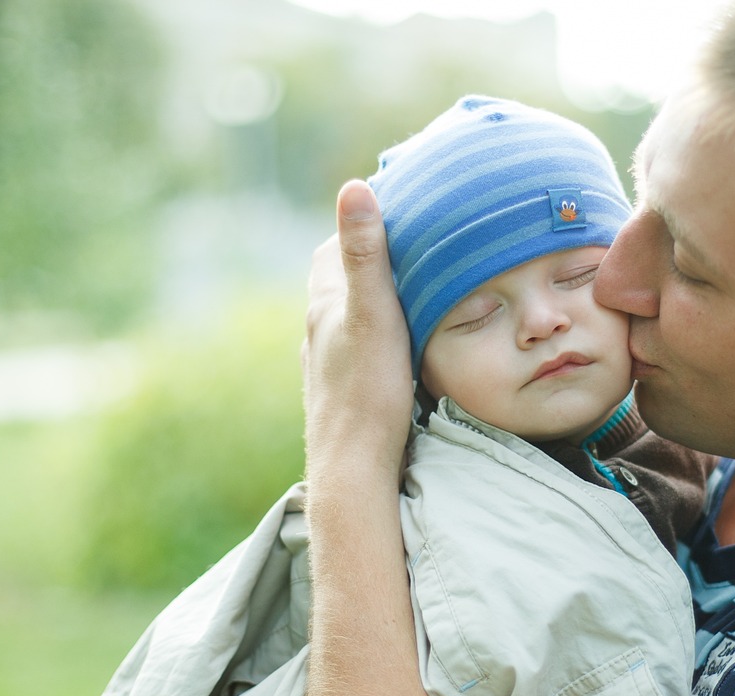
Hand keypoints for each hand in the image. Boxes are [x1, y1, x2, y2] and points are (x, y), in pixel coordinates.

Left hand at [303, 180, 412, 467]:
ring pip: (351, 320)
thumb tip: (355, 187)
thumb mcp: (374, 316)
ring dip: (376, 303)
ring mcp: (329, 365)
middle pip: (342, 284)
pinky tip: (402, 346)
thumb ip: (365, 255)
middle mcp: (319, 333)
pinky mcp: (343, 392)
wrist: (353, 470)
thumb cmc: (367, 394)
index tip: (395, 211)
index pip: (333, 249)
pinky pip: (361, 350)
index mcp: (324, 307)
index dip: (361, 227)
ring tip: (415, 291)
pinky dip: (380, 336)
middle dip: (371, 263)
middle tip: (413, 248)